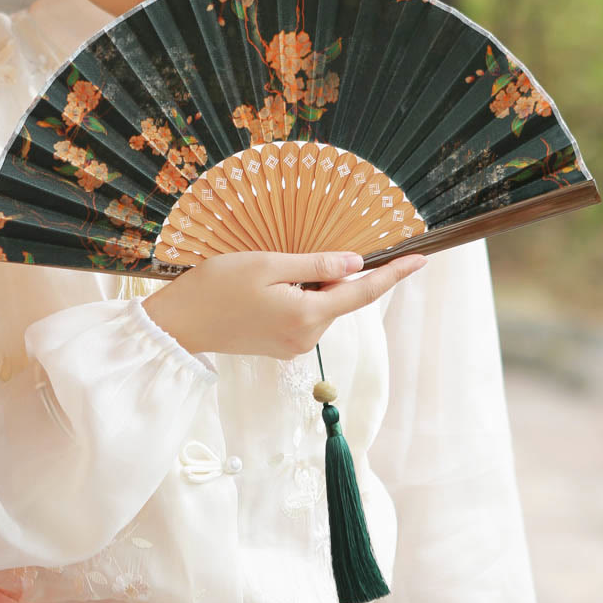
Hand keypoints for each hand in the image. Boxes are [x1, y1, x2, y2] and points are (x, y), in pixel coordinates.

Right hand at [141, 250, 426, 358]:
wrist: (181, 322)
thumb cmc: (218, 287)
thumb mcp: (269, 265)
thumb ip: (316, 265)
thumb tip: (356, 265)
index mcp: (307, 316)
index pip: (363, 294)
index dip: (394, 275)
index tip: (420, 260)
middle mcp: (306, 337)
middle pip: (340, 299)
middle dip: (334, 274)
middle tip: (296, 256)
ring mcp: (293, 346)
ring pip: (322, 307)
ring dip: (313, 285)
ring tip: (274, 272)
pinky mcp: (280, 347)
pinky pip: (306, 316)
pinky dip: (302, 297)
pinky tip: (272, 287)